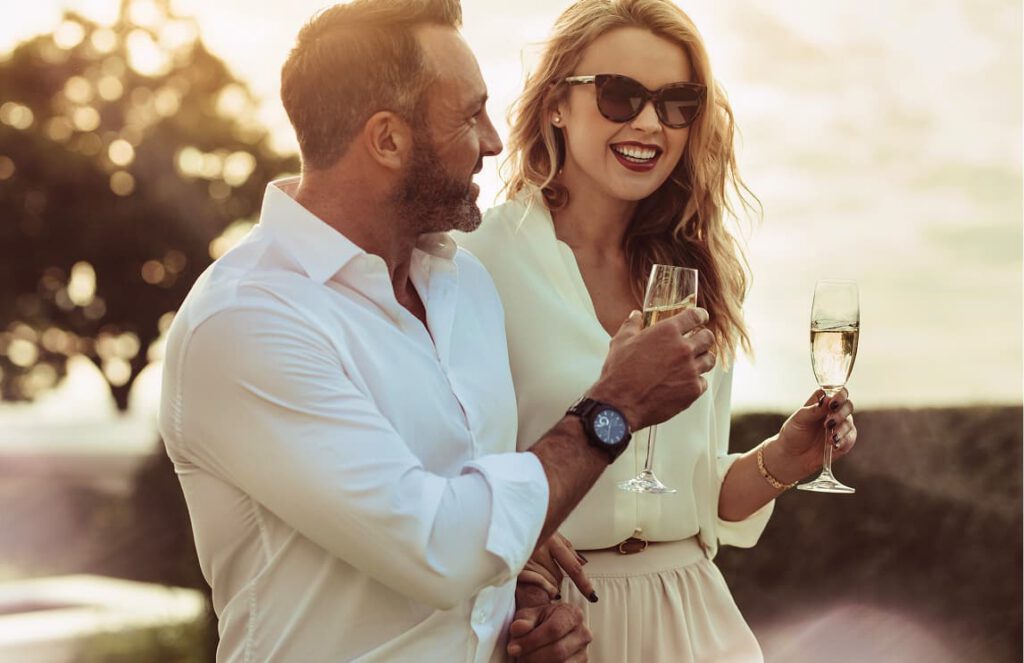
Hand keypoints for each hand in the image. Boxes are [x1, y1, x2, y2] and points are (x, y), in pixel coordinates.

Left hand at [507, 602, 590, 662]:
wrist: (549, 630)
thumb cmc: (540, 622)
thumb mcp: (530, 615)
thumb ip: (524, 620)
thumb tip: (518, 628)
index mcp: (572, 614)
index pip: (553, 630)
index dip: (531, 641)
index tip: (514, 648)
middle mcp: (582, 633)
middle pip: (558, 650)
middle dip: (533, 656)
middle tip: (518, 657)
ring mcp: (583, 652)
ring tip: (525, 660)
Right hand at [518, 533, 594, 602]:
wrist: (504, 522)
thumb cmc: (529, 528)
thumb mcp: (551, 533)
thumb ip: (567, 549)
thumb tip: (583, 562)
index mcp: (552, 539)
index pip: (572, 567)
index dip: (583, 583)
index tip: (592, 596)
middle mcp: (540, 547)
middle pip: (557, 577)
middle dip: (554, 578)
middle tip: (544, 568)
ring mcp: (526, 558)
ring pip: (544, 582)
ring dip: (543, 582)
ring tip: (533, 570)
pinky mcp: (514, 567)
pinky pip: (531, 584)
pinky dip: (533, 584)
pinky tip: (530, 580)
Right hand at [589, 308, 714, 429]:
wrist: (620, 404)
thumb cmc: (618, 372)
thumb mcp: (620, 342)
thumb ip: (631, 325)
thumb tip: (635, 316)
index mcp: (667, 332)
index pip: (694, 316)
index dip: (700, 315)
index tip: (701, 316)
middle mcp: (683, 349)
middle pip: (708, 337)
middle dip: (704, 337)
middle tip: (698, 341)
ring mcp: (690, 370)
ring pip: (709, 360)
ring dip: (703, 359)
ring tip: (694, 362)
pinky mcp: (692, 390)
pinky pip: (703, 382)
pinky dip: (696, 381)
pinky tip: (685, 382)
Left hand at [773, 388, 857, 476]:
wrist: (792, 456)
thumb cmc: (793, 433)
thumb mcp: (799, 419)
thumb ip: (813, 410)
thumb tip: (828, 399)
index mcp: (822, 402)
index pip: (836, 391)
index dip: (839, 395)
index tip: (832, 403)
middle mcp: (833, 412)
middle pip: (847, 405)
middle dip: (841, 413)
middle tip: (829, 422)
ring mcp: (840, 426)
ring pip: (849, 422)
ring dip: (841, 429)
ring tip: (830, 437)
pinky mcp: (844, 441)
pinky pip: (851, 437)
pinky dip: (844, 440)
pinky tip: (834, 444)